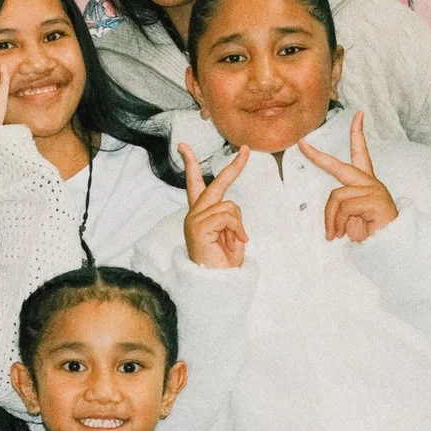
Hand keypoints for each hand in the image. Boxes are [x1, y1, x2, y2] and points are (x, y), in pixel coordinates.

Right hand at [180, 145, 250, 268]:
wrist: (217, 284)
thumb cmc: (223, 262)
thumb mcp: (231, 234)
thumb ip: (229, 216)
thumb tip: (230, 208)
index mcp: (200, 214)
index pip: (193, 183)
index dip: (190, 163)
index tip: (183, 146)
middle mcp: (194, 214)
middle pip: (216, 184)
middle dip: (234, 167)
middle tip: (247, 150)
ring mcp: (194, 219)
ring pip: (229, 206)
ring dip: (238, 225)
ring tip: (234, 242)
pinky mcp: (197, 227)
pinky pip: (228, 216)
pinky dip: (236, 230)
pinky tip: (234, 243)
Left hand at [298, 110, 399, 243]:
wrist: (392, 247)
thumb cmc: (371, 233)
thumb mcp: (351, 218)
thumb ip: (341, 208)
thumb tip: (330, 216)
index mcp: (365, 183)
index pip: (361, 153)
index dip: (358, 133)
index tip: (358, 114)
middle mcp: (370, 182)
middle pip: (339, 166)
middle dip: (318, 156)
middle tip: (302, 144)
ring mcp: (373, 190)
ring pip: (337, 196)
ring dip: (331, 218)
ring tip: (335, 234)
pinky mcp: (375, 201)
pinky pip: (345, 207)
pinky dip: (339, 222)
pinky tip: (346, 234)